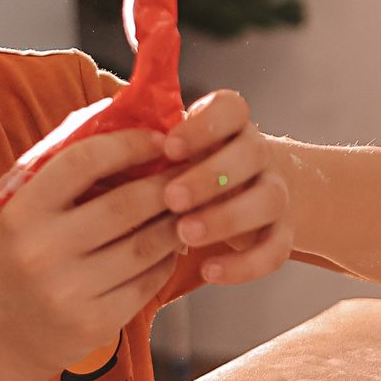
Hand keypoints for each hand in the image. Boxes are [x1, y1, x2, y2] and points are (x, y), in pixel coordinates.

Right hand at [0, 128, 181, 376]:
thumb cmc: (21, 262)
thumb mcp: (27, 217)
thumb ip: (69, 183)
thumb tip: (136, 136)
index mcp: (23, 212)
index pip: (84, 161)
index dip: (129, 144)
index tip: (160, 139)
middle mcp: (43, 251)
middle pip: (127, 205)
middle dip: (167, 184)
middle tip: (190, 172)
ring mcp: (70, 291)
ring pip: (147, 245)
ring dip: (176, 222)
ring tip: (189, 207)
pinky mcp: (96, 323)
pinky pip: (149, 281)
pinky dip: (168, 259)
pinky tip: (172, 246)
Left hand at [158, 90, 294, 285]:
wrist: (240, 197)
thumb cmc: (188, 172)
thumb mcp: (173, 152)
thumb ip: (150, 146)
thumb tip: (97, 143)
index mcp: (231, 124)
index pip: (232, 109)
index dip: (203, 126)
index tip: (169, 148)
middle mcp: (259, 153)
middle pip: (252, 152)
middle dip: (210, 175)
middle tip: (171, 198)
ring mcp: (275, 191)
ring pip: (268, 199)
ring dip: (227, 217)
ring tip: (186, 233)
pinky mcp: (282, 232)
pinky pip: (277, 249)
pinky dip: (245, 264)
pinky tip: (210, 271)